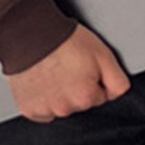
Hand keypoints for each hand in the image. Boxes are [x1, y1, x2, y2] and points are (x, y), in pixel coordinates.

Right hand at [5, 25, 129, 121]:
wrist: (29, 34)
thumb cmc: (63, 41)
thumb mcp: (103, 54)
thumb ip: (117, 80)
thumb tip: (117, 94)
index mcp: (85, 97)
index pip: (99, 97)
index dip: (94, 80)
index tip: (84, 67)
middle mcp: (64, 108)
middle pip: (79, 104)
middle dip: (77, 88)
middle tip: (68, 67)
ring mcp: (44, 110)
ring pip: (60, 107)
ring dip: (59, 95)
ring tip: (53, 72)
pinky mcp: (27, 109)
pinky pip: (41, 110)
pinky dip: (42, 99)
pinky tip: (42, 82)